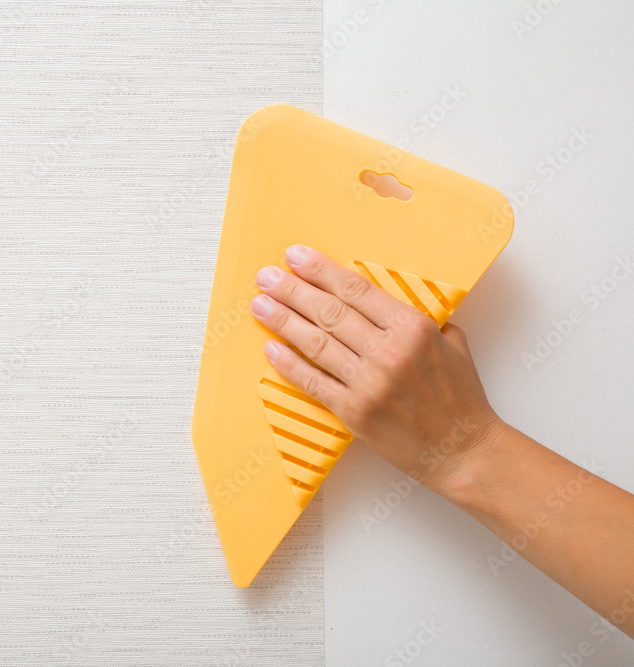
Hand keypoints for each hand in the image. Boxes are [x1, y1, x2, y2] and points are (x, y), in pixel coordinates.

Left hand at [249, 244, 503, 493]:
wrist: (464, 451)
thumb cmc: (460, 398)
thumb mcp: (452, 344)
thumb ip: (420, 319)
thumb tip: (385, 301)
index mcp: (414, 328)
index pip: (356, 290)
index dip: (321, 271)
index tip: (296, 257)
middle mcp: (389, 351)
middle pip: (329, 311)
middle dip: (293, 290)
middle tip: (267, 275)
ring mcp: (369, 383)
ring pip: (316, 343)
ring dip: (283, 321)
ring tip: (260, 305)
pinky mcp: (354, 412)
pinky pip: (314, 382)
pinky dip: (290, 364)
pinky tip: (271, 348)